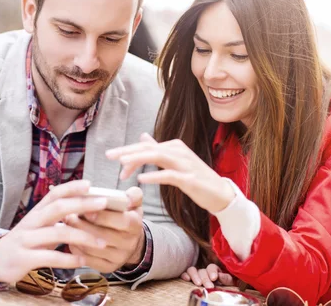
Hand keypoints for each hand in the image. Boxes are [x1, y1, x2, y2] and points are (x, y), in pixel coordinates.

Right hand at [0, 180, 109, 283]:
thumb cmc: (28, 240)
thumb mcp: (41, 225)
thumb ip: (61, 217)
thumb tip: (90, 208)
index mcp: (38, 211)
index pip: (55, 194)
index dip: (72, 187)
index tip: (90, 184)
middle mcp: (32, 221)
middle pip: (58, 208)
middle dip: (82, 204)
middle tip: (103, 203)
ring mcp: (26, 239)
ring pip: (57, 233)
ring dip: (82, 237)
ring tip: (102, 242)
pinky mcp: (24, 258)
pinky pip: (49, 257)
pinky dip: (68, 259)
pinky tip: (82, 260)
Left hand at [64, 186, 145, 272]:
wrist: (131, 241)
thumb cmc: (127, 216)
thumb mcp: (134, 203)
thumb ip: (133, 195)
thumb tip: (127, 196)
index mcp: (135, 225)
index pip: (120, 221)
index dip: (102, 216)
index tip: (85, 209)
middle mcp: (129, 244)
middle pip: (103, 236)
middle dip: (83, 226)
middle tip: (68, 215)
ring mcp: (118, 258)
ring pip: (93, 249)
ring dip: (76, 237)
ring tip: (66, 224)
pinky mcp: (108, 267)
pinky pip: (88, 259)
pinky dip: (76, 248)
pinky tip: (69, 237)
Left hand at [105, 133, 235, 213]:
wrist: (220, 194)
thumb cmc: (196, 178)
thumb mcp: (175, 161)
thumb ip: (159, 149)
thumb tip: (143, 137)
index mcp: (174, 146)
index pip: (146, 146)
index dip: (128, 151)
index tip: (112, 158)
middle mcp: (179, 151)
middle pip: (149, 148)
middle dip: (127, 152)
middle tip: (109, 156)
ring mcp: (185, 164)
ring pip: (158, 157)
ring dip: (138, 160)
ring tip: (122, 164)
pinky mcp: (190, 179)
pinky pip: (169, 175)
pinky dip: (155, 176)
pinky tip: (141, 180)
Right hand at [181, 264, 236, 287]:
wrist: (217, 293)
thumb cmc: (223, 285)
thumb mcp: (229, 282)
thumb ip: (227, 278)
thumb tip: (220, 276)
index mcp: (214, 271)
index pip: (212, 267)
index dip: (212, 271)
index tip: (214, 278)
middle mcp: (203, 271)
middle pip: (202, 271)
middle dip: (205, 278)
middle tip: (208, 286)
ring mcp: (195, 274)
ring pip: (192, 270)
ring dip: (195, 276)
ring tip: (198, 283)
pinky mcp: (188, 277)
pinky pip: (184, 273)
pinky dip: (185, 275)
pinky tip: (187, 279)